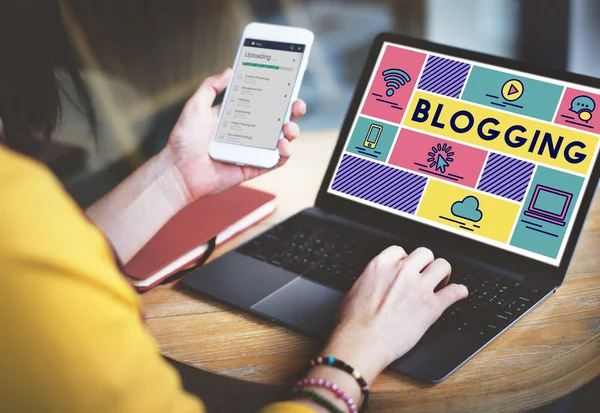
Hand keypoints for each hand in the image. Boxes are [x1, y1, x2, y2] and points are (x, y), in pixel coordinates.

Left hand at [163, 68, 306, 201]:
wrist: (178, 170)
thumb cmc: (184, 140)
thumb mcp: (195, 106)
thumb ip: (211, 87)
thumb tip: (229, 70)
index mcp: (237, 116)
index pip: (263, 101)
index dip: (277, 93)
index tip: (287, 83)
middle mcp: (248, 132)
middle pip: (277, 119)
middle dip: (292, 111)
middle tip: (297, 105)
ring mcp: (253, 150)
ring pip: (281, 139)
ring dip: (291, 132)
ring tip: (288, 128)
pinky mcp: (254, 167)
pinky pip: (276, 161)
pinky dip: (285, 153)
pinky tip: (283, 145)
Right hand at [321, 246, 467, 383]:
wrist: (363, 341)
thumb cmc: (354, 322)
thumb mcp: (355, 290)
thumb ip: (371, 281)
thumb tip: (374, 284)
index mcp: (381, 265)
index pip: (400, 250)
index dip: (405, 260)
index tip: (406, 268)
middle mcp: (402, 271)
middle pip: (425, 253)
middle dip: (426, 263)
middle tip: (425, 274)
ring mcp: (419, 287)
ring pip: (442, 266)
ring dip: (443, 273)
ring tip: (441, 282)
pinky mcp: (432, 306)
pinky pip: (455, 292)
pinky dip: (459, 292)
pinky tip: (459, 294)